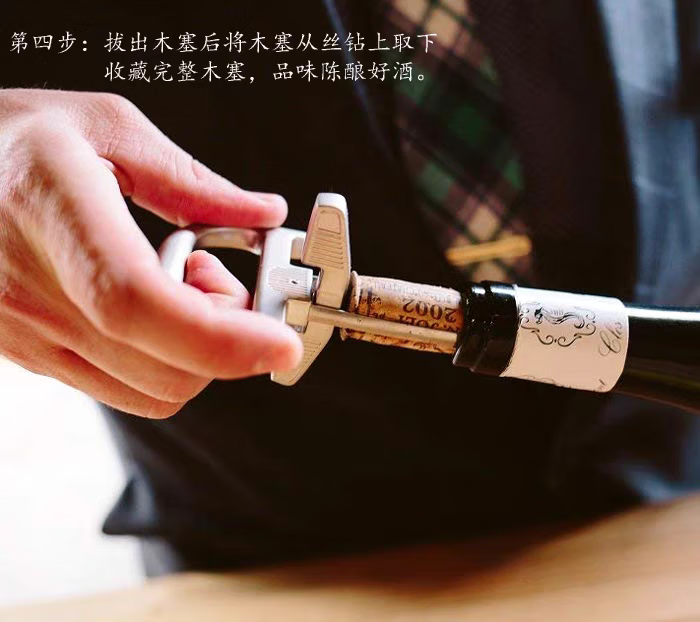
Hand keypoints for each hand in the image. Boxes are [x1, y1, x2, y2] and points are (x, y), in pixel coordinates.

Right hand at [0, 88, 301, 417]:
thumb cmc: (14, 141)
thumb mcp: (105, 128)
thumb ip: (190, 179)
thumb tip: (261, 212)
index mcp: (51, 211)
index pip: (136, 301)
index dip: (220, 337)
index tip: (280, 344)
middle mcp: (30, 290)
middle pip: (163, 367)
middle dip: (228, 337)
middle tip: (222, 278)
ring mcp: (27, 333)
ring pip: (152, 391)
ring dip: (198, 350)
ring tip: (182, 284)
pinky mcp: (32, 354)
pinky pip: (124, 389)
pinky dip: (165, 361)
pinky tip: (153, 307)